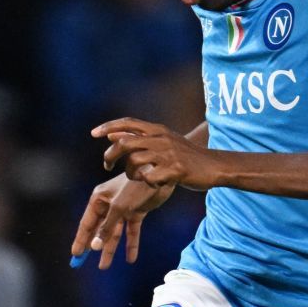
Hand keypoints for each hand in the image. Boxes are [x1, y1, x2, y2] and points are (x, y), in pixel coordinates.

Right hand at [70, 173, 174, 269]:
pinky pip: (131, 231)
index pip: (86, 223)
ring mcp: (123, 209)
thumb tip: (94, 246)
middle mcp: (109, 204)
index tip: (75, 254)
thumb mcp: (118, 208)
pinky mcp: (137, 212)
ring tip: (104, 266)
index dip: (80, 240)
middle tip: (83, 263)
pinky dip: (131, 244)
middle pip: (98, 230)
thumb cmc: (135, 187)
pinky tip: (130, 258)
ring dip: (110, 249)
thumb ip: (106, 228)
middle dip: (93, 247)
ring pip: (114, 233)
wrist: (159, 176)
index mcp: (99, 199)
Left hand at [94, 118, 218, 191]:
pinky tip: (154, 183)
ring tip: (137, 178)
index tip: (93, 134)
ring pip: (134, 162)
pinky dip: (147, 183)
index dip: (108, 126)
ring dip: (130, 173)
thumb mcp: (163, 142)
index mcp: (157, 130)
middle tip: (107, 166)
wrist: (214, 166)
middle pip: (125, 143)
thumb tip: (112, 134)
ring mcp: (168, 154)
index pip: (127, 123)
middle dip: (110, 156)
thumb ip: (139, 139)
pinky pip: (150, 178)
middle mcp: (161, 138)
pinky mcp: (175, 170)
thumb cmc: (186, 157)